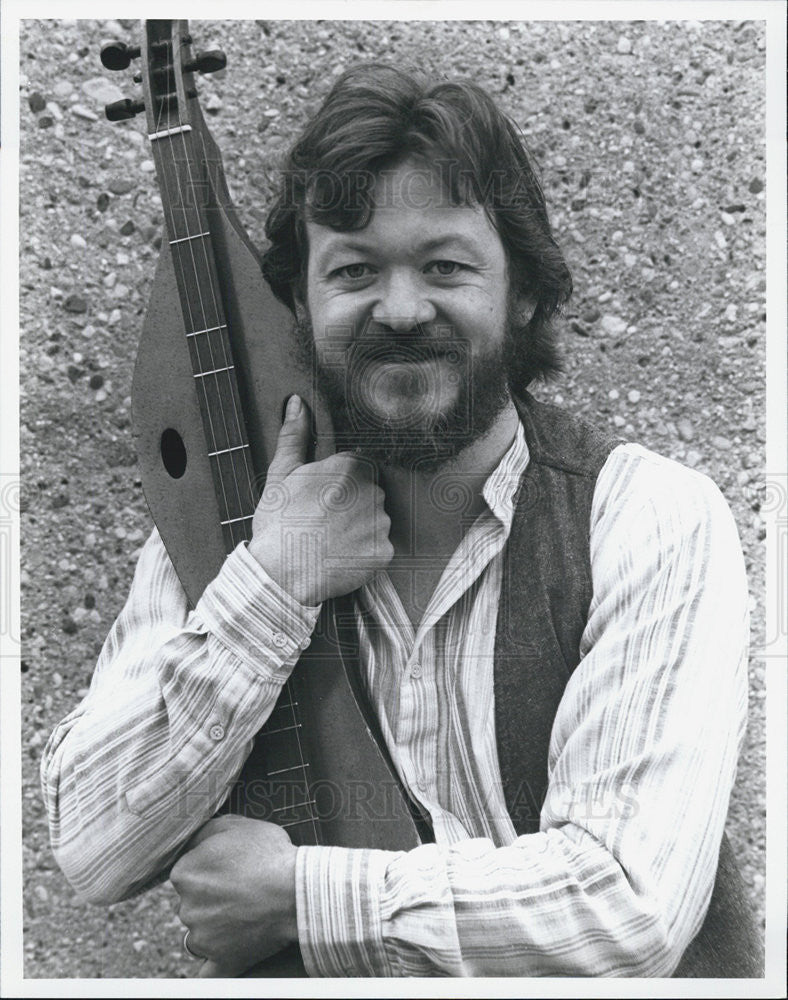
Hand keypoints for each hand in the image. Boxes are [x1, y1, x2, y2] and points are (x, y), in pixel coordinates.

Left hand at [170, 814, 296, 977]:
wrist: (297, 891)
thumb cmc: (270, 855)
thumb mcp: (237, 825)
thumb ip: (206, 831)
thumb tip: (194, 839)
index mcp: (184, 873)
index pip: (187, 872)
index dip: (210, 867)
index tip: (230, 866)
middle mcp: (186, 907)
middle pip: (193, 902)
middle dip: (212, 896)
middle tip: (242, 888)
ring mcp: (203, 938)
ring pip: (201, 932)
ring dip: (216, 925)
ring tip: (246, 913)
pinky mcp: (222, 960)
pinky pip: (207, 973)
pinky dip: (211, 965)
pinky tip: (218, 956)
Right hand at [248, 394, 393, 603]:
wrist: (280, 574)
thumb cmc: (278, 524)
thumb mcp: (280, 475)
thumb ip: (294, 437)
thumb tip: (297, 404)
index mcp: (349, 466)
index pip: (357, 466)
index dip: (339, 484)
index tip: (324, 498)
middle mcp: (372, 490)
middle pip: (370, 492)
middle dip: (352, 504)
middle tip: (324, 521)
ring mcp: (380, 522)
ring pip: (376, 519)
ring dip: (360, 528)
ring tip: (331, 539)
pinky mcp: (384, 551)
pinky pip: (380, 547)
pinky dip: (364, 552)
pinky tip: (342, 555)